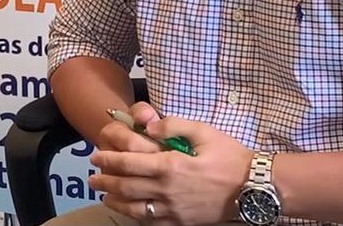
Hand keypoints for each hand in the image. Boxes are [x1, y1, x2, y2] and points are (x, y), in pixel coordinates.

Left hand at [91, 114, 251, 225]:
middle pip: (127, 187)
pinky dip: (134, 216)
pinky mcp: (180, 223)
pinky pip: (150, 223)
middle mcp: (167, 191)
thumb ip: (173, 125)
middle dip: (106, 180)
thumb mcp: (204, 131)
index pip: (130, 163)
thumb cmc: (228, 156)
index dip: (110, 159)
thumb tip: (147, 127)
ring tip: (103, 194)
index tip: (96, 156)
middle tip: (91, 176)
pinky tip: (128, 210)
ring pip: (134, 208)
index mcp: (171, 165)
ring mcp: (172, 211)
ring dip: (115, 200)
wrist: (251, 187)